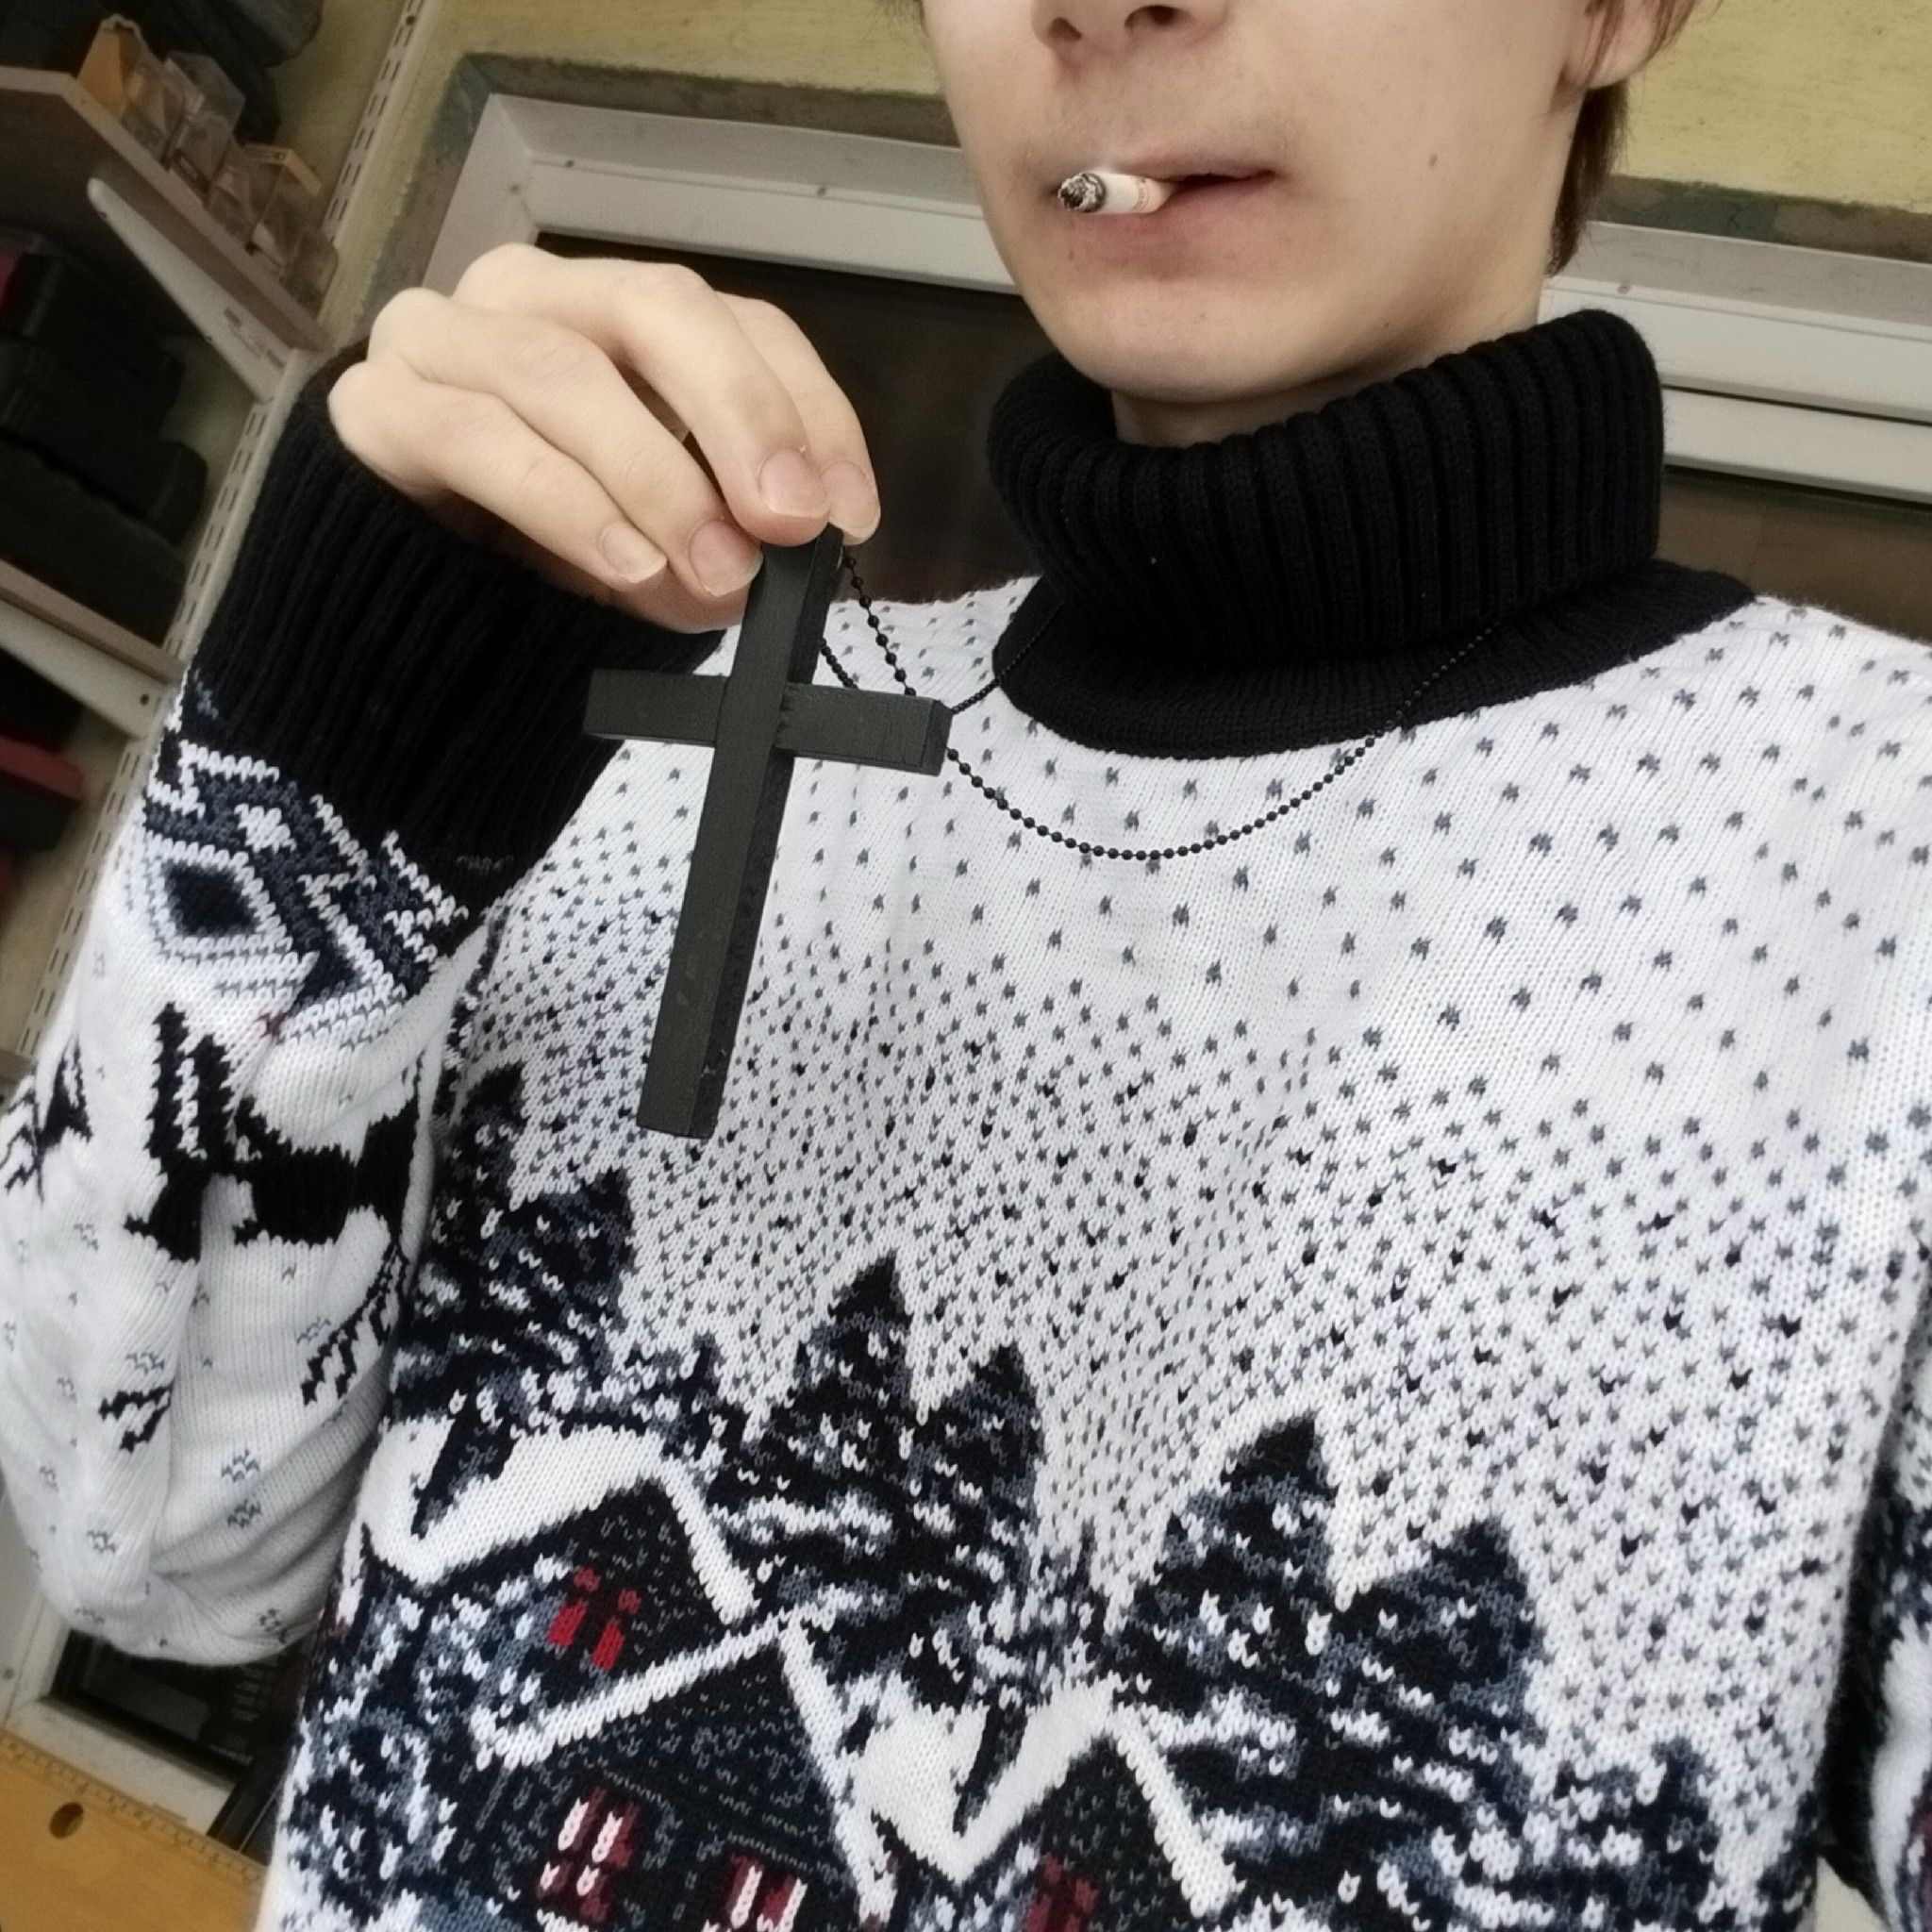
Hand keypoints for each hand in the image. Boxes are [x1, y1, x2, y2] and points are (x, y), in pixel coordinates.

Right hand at [324, 244, 881, 632]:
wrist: (395, 608)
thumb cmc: (540, 557)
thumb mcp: (661, 550)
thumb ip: (719, 540)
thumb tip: (771, 564)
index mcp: (617, 313)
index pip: (735, 321)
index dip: (806, 410)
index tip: (849, 512)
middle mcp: (530, 296)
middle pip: (654, 309)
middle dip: (740, 414)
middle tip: (788, 520)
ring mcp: (441, 338)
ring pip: (564, 374)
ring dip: (656, 479)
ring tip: (714, 570)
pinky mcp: (375, 408)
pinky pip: (479, 437)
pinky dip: (566, 502)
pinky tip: (624, 563)